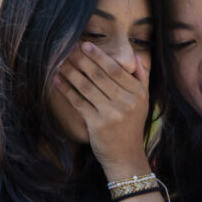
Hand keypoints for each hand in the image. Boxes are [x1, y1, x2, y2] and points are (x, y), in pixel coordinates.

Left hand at [56, 42, 149, 174]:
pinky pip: (79, 102)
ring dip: (71, 72)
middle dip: (81, 60)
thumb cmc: (132, 126)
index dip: (99, 56)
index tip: (86, 45)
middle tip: (68, 48)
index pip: (115, 69)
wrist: (126, 156)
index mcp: (137, 93)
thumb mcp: (144, 102)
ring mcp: (112, 114)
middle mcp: (126, 102)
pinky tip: (57, 80)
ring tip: (59, 61)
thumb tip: (135, 55)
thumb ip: (142, 77)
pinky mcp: (97, 124)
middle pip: (99, 75)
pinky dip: (67, 90)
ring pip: (87, 86)